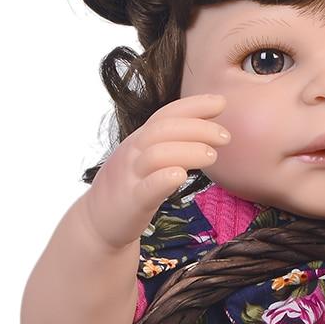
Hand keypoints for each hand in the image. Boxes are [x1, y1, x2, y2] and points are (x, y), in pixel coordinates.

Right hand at [81, 93, 230, 249]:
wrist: (98, 222)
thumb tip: (207, 131)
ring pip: (156, 155)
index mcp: (140, 140)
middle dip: (198, 128)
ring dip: (188, 150)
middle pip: (163, 130)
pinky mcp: (130, 202)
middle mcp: (133, 153)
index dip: (194, 106)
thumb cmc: (132, 187)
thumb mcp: (149, 160)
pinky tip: (181, 176)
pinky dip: (164, 179)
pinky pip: (146, 188)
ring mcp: (129, 177)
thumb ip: (172, 144)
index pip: (166, 115)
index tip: (221, 102)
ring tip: (213, 156)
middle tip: (226, 136)